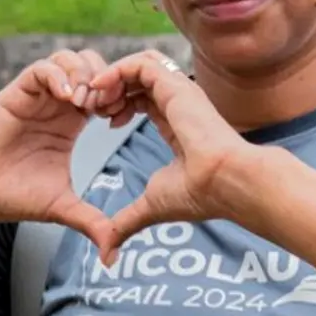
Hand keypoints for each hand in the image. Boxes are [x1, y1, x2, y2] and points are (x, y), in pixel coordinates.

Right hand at [0, 48, 122, 250]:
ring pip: (71, 59)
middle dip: (107, 81)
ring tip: (86, 103)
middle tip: (108, 107)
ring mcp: (38, 95)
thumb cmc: (13, 195)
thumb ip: (91, 222)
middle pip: (94, 67)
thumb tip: (114, 253)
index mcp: (73, 123)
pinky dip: (59, 75)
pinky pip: (43, 67)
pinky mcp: (17, 92)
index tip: (120, 120)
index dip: (120, 99)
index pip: (107, 92)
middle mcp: (57, 104)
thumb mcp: (63, 207)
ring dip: (85, 75)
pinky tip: (67, 98)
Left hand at [89, 50, 264, 259]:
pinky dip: (115, 71)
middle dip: (110, 88)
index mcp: (176, 122)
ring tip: (94, 99)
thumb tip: (107, 252)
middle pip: (138, 78)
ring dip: (110, 77)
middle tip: (90, 108)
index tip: (103, 123)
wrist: (225, 183)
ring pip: (138, 65)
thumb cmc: (199, 194)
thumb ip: (126, 221)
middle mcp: (179, 102)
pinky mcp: (175, 84)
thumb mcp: (150, 205)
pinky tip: (100, 90)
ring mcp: (179, 90)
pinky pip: (139, 63)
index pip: (144, 99)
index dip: (119, 105)